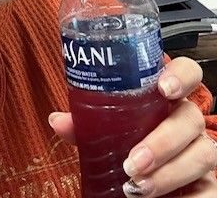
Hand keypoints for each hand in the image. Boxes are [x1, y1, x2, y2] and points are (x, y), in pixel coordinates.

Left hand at [49, 57, 216, 196]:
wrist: (137, 179)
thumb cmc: (124, 140)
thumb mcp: (104, 130)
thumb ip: (85, 123)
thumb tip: (58, 121)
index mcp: (165, 97)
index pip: (188, 72)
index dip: (181, 76)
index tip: (163, 89)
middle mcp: (187, 120)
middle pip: (191, 118)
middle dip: (164, 141)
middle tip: (133, 161)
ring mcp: (200, 149)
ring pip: (202, 154)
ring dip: (169, 172)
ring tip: (137, 186)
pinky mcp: (207, 182)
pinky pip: (209, 190)